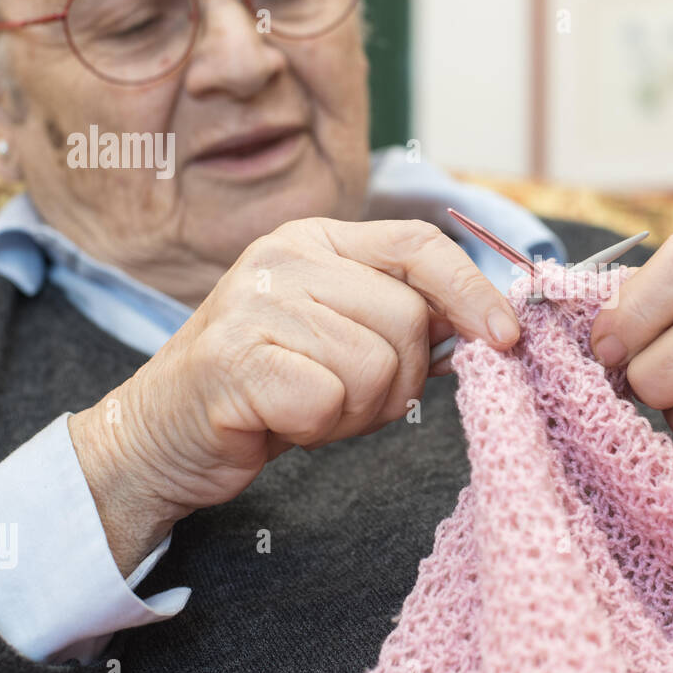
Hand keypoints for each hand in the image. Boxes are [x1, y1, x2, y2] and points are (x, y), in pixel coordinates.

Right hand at [69, 218, 519, 573]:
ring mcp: (253, 303)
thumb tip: (492, 326)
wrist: (165, 433)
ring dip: (358, 409)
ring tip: (313, 407)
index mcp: (318, 239)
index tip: (507, 337)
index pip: (420, 245)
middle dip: (401, 379)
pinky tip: (283, 420)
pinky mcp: (233, 358)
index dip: (473, 291)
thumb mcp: (344, 335)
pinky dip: (320, 427)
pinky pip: (329, 400)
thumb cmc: (271, 386)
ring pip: (375, 364)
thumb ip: (407, 319)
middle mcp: (285, 256)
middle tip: (352, 398)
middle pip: (407, 318)